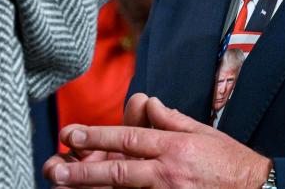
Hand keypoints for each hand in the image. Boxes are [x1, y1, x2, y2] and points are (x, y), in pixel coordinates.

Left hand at [43, 95, 271, 187]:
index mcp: (174, 147)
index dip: (98, 136)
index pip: (129, 139)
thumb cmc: (230, 161)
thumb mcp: (203, 132)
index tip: (72, 134)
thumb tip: (148, 103)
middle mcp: (167, 172)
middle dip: (83, 170)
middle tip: (54, 169)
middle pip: (118, 170)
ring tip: (65, 186)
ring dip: (93, 188)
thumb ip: (171, 119)